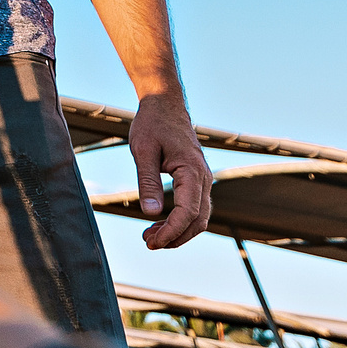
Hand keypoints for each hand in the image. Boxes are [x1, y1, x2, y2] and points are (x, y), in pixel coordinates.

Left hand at [128, 93, 211, 249]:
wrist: (164, 105)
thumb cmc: (152, 124)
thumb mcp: (143, 151)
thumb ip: (148, 182)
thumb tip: (151, 214)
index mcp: (192, 171)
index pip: (188, 212)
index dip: (171, 231)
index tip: (152, 242)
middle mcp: (203, 177)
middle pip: (198, 220)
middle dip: (175, 237)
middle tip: (148, 243)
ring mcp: (202, 179)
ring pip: (199, 217)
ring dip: (178, 232)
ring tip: (151, 237)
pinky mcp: (196, 179)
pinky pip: (195, 207)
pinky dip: (181, 221)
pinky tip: (160, 223)